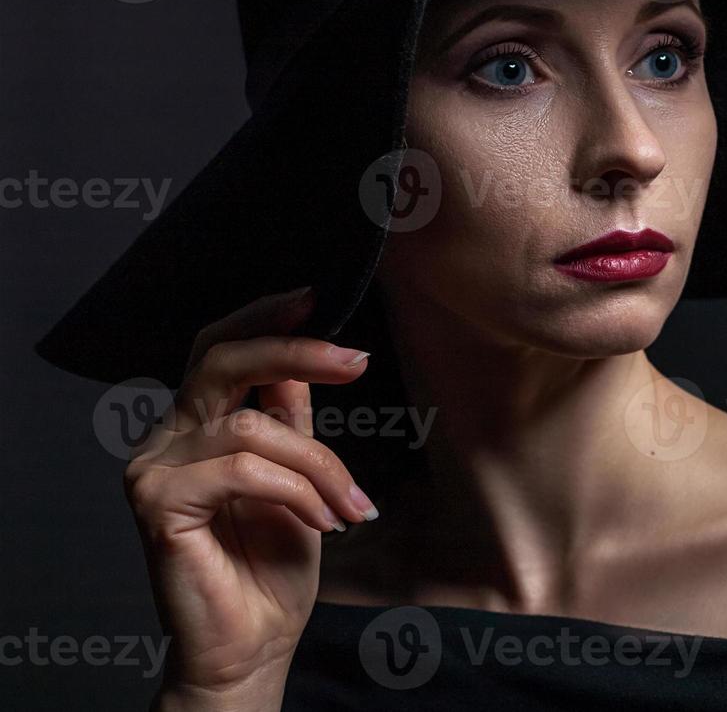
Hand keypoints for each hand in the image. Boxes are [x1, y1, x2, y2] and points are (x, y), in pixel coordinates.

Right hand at [125, 288, 377, 710]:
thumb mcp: (301, 475)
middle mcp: (168, 437)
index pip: (221, 347)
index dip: (265, 317)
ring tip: (351, 505)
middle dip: (295, 352)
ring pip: (250, 425)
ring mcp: (154, 467)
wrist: (255, 644)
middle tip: (356, 362)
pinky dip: (295, 490)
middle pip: (221, 360)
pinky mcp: (154, 503)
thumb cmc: (274, 566)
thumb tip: (308, 358)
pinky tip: (322, 521)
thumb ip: (291, 418)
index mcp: (201, 422)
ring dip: (320, 464)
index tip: (316, 297)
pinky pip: (240, 469)